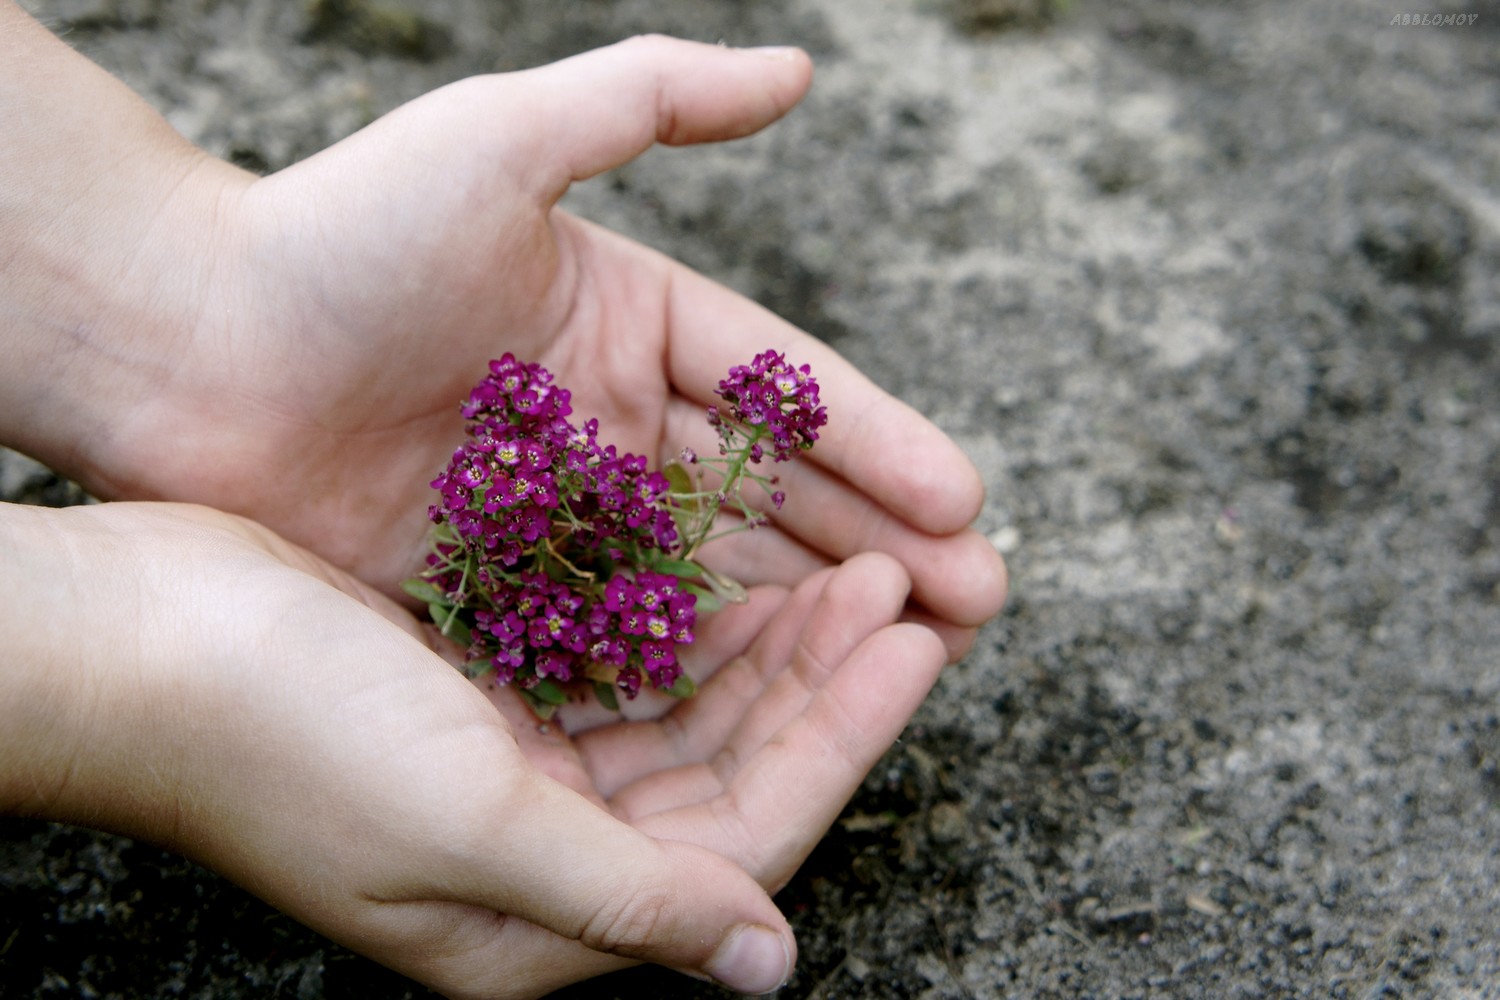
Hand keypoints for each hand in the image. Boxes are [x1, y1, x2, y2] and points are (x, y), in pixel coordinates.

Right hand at [0, 502, 945, 997]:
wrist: (135, 640)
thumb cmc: (282, 738)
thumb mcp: (463, 827)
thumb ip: (623, 897)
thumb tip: (768, 968)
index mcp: (544, 913)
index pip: (748, 833)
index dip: (842, 736)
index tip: (918, 640)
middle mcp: (546, 849)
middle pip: (732, 766)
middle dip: (822, 679)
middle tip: (904, 584)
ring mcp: (519, 769)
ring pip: (688, 709)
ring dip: (768, 642)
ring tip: (850, 565)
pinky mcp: (491, 693)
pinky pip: (625, 660)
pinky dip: (687, 616)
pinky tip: (740, 566)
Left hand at [1, 27, 1004, 654]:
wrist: (181, 342)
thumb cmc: (338, 231)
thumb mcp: (505, 141)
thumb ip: (653, 100)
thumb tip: (801, 71)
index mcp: (632, 323)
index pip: (786, 392)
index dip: (880, 445)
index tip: (967, 501)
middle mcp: (612, 424)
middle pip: (774, 498)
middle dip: (879, 548)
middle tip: (977, 602)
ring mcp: (563, 516)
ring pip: (716, 575)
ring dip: (812, 619)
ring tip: (909, 660)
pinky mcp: (503, 588)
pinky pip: (623, 633)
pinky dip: (699, 665)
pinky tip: (775, 702)